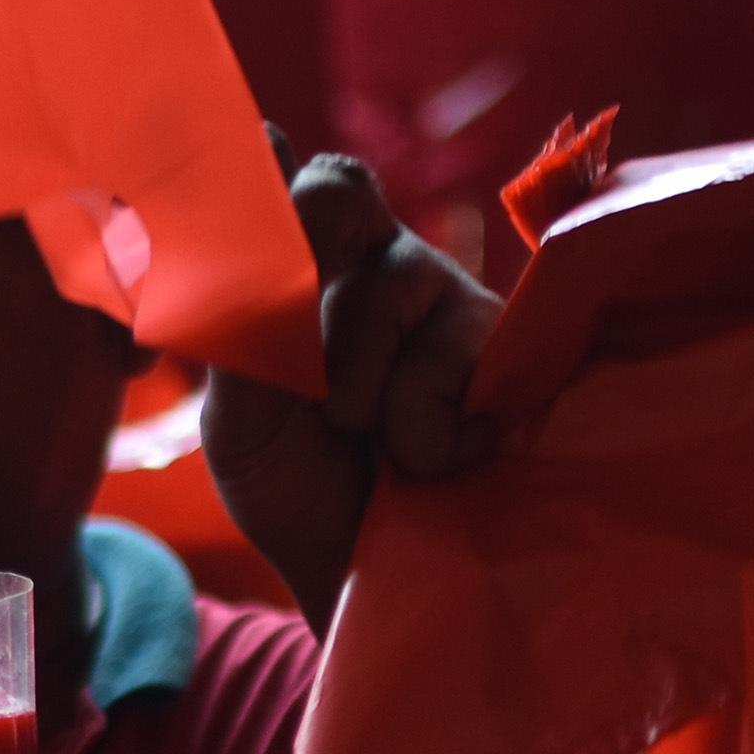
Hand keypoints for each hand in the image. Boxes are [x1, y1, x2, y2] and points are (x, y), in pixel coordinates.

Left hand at [204, 145, 501, 622]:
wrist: (370, 587)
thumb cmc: (300, 491)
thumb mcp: (241, 415)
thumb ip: (242, 313)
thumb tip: (254, 178)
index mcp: (305, 269)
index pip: (286, 176)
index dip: (266, 166)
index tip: (251, 168)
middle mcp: (379, 263)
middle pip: (339, 192)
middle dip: (309, 275)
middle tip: (318, 390)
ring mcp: (448, 299)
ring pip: (387, 286)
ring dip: (358, 393)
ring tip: (377, 450)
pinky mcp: (511, 350)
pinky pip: (451, 358)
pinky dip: (425, 431)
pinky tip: (436, 463)